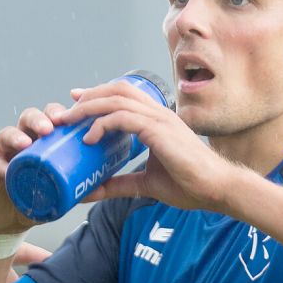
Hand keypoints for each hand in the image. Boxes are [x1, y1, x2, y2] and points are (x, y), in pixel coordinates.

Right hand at [0, 102, 69, 233]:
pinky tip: (6, 169)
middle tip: (52, 126)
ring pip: (7, 134)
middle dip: (40, 118)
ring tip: (27, 143)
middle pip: (29, 118)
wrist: (7, 220)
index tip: (75, 116)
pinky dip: (0, 165)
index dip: (62, 113)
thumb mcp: (58, 193)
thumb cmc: (36, 198)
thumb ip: (77, 189)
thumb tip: (100, 188)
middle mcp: (21, 140)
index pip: (51, 117)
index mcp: (41, 140)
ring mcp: (1, 151)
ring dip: (17, 136)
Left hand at [59, 81, 239, 211]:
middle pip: (117, 89)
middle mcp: (158, 113)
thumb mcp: (145, 183)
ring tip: (70, 122)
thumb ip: (120, 184)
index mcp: (157, 119)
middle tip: (66, 112)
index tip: (76, 102)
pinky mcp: (159, 131)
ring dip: (89, 107)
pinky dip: (103, 124)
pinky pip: (124, 118)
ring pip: (117, 99)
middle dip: (88, 97)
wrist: (216, 189)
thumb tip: (90, 192)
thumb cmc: (188, 184)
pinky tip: (90, 139)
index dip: (98, 94)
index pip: (124, 94)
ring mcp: (159, 119)